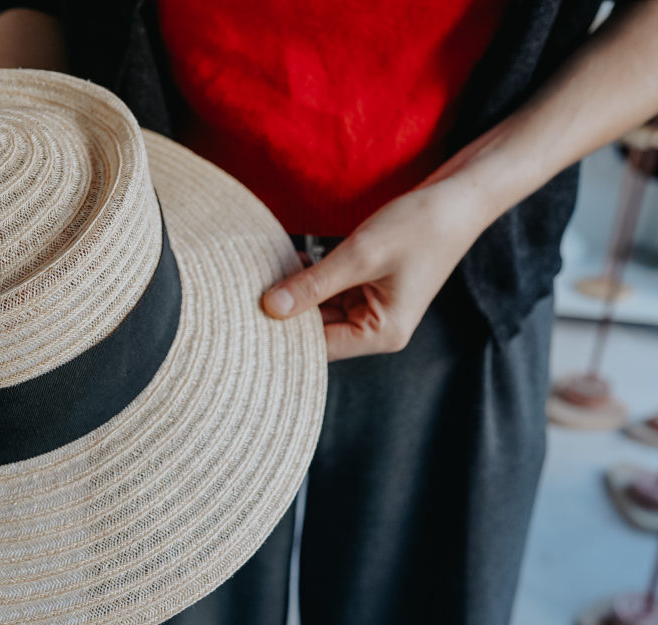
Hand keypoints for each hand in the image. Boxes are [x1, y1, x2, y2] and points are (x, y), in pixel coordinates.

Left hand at [261, 178, 491, 361]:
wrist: (458, 197)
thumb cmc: (420, 226)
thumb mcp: (360, 254)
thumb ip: (314, 283)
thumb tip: (271, 307)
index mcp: (381, 333)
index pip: (319, 347)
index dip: (284, 333)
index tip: (247, 316)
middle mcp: (377, 328)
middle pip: (318, 331)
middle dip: (286, 311)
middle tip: (246, 293)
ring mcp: (373, 308)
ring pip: (320, 309)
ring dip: (296, 292)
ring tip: (263, 274)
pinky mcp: (368, 287)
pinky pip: (330, 290)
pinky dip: (310, 278)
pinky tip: (288, 260)